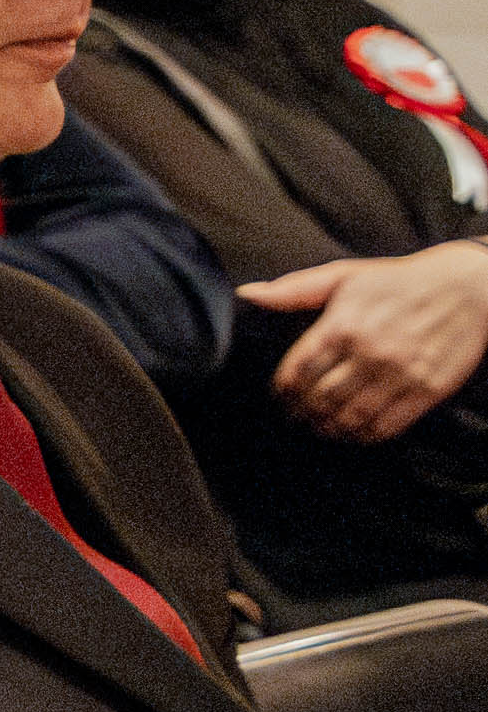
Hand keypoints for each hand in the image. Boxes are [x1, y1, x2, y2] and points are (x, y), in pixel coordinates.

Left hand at [240, 244, 487, 445]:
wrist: (469, 287)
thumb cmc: (400, 280)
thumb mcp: (345, 275)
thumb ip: (295, 289)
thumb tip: (247, 294)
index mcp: (343, 325)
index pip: (297, 371)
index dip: (283, 390)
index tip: (279, 396)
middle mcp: (369, 352)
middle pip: (320, 398)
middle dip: (301, 413)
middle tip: (295, 417)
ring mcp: (400, 374)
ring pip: (350, 416)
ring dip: (328, 428)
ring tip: (319, 427)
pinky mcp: (428, 390)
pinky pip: (387, 425)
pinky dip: (363, 436)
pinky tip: (352, 432)